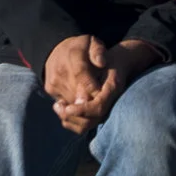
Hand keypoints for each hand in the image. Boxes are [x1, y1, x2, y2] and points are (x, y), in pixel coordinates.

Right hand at [45, 36, 115, 135]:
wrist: (55, 49)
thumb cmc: (81, 47)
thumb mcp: (92, 42)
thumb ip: (98, 51)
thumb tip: (102, 63)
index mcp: (73, 55)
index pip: (82, 75)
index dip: (93, 88)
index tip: (102, 94)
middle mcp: (60, 70)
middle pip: (78, 93)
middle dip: (91, 99)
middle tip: (101, 99)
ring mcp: (54, 82)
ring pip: (72, 101)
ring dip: (83, 103)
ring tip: (93, 96)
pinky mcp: (50, 90)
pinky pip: (65, 102)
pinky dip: (74, 102)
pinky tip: (82, 96)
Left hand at [51, 39, 166, 135]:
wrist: (118, 61)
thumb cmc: (103, 54)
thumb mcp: (96, 49)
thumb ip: (90, 66)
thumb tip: (83, 93)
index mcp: (113, 87)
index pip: (98, 107)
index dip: (82, 110)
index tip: (66, 107)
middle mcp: (112, 102)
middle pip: (90, 121)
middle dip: (71, 116)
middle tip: (57, 106)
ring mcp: (106, 109)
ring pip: (85, 126)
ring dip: (69, 120)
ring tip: (58, 106)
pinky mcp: (98, 114)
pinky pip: (83, 125)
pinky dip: (70, 121)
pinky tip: (62, 108)